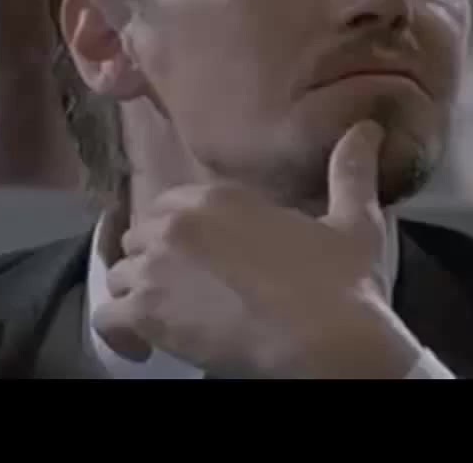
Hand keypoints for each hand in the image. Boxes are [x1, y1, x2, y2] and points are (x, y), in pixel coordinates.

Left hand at [93, 120, 424, 378]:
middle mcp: (175, 223)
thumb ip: (350, 171)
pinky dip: (120, 332)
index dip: (178, 233)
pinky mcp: (147, 312)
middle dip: (156, 262)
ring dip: (140, 295)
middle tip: (185, 290)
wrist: (328, 337)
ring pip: (120, 276)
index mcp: (214, 197)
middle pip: (139, 239)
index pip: (166, 206)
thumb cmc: (341, 283)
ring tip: (167, 317)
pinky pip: (107, 317)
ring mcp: (156, 267)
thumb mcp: (352, 221)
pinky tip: (143, 343)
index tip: (198, 258)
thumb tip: (365, 130)